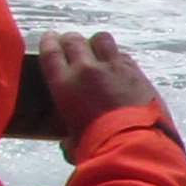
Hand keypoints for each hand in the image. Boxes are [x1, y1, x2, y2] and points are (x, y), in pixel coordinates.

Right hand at [32, 30, 158, 147]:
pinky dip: (117, 58)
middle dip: (70, 40)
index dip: (48, 42)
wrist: (134, 145)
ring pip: (101, 39)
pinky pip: (123, 55)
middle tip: (69, 43)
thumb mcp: (74, 144)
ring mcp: (114, 67)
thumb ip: (68, 137)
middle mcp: (87, 70)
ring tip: (96, 50)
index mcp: (65, 85)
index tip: (49, 37)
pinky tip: (118, 67)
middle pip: (74, 40)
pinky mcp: (136, 72)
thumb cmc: (98, 148)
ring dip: (95, 43)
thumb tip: (69, 142)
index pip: (51, 52)